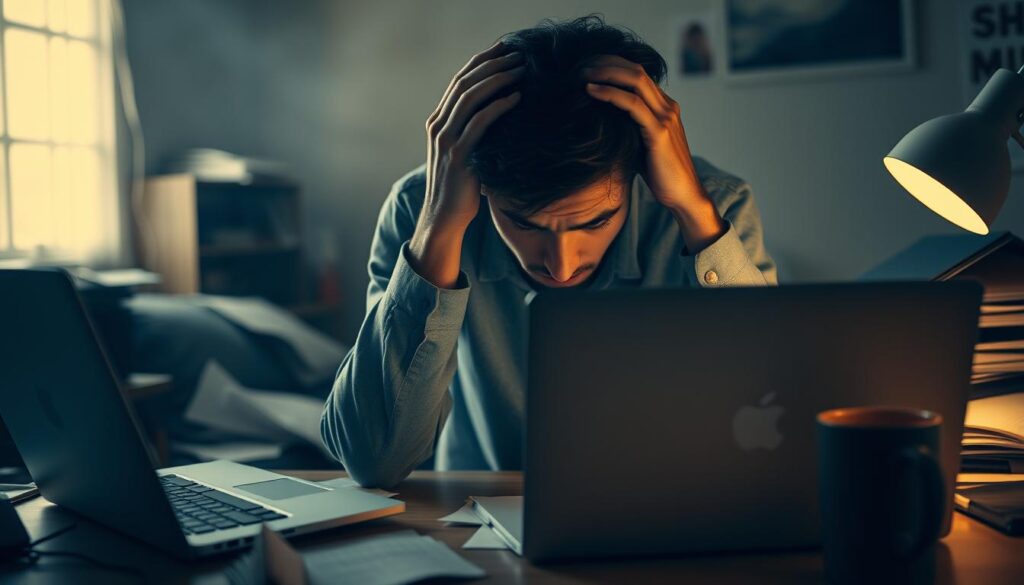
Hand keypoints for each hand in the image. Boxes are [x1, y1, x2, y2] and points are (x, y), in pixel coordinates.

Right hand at [409, 41, 524, 287]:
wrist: (444, 217)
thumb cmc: (460, 186)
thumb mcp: (464, 152)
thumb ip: (473, 132)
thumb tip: (501, 112)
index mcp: (438, 122)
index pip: (460, 81)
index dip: (481, 61)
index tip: (504, 48)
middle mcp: (438, 126)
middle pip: (465, 83)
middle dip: (492, 63)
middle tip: (517, 53)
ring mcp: (446, 140)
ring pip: (471, 98)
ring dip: (498, 79)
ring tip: (521, 70)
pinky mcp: (458, 155)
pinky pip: (480, 123)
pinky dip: (498, 106)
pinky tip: (516, 98)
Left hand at [582, 55, 725, 252]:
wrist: (682, 195)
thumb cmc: (658, 174)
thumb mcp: (639, 143)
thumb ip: (628, 127)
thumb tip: (600, 120)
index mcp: (663, 106)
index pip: (636, 72)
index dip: (610, 64)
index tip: (585, 66)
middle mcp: (667, 106)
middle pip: (635, 69)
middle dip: (605, 62)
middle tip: (578, 65)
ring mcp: (665, 117)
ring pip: (635, 80)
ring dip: (605, 73)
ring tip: (581, 74)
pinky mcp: (659, 132)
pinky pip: (633, 104)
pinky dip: (610, 93)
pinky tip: (590, 91)